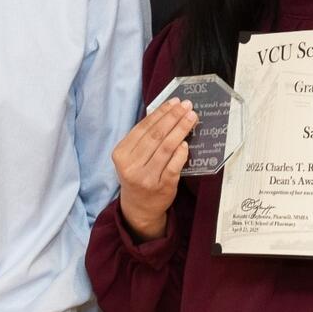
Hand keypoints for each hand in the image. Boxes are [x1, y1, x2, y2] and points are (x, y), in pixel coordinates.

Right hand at [111, 98, 198, 240]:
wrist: (139, 208)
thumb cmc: (138, 176)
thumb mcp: (132, 158)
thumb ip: (143, 139)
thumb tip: (167, 113)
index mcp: (121, 154)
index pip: (143, 128)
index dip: (160, 113)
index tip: (174, 102)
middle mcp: (131, 166)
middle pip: (155, 135)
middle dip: (173, 118)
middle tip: (186, 106)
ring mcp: (146, 177)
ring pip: (166, 148)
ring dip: (181, 130)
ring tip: (191, 118)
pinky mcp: (161, 187)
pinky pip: (174, 165)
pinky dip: (181, 152)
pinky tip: (186, 142)